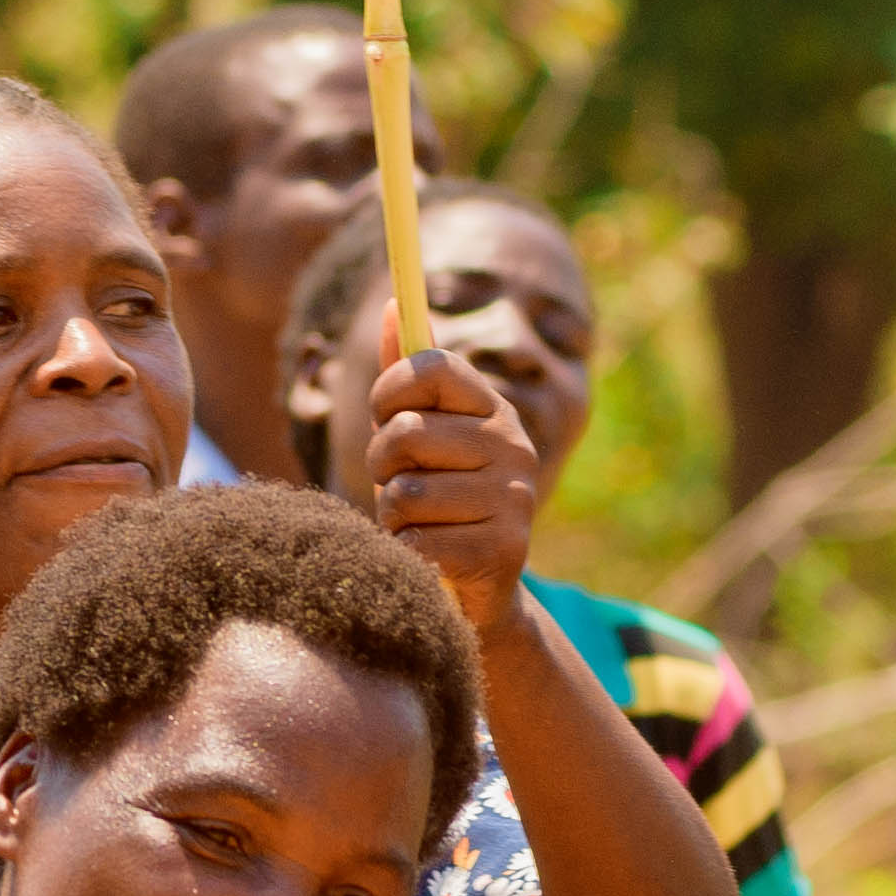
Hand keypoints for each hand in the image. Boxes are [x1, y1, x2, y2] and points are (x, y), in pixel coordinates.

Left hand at [360, 344, 549, 629]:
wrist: (476, 592)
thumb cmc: (435, 500)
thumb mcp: (418, 436)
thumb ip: (404, 377)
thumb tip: (391, 304)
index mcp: (493, 408)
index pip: (430, 366)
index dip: (390, 390)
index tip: (385, 415)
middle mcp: (513, 445)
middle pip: (406, 433)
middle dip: (381, 465)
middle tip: (398, 485)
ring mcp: (514, 497)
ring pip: (405, 492)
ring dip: (393, 517)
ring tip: (417, 525)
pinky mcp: (504, 548)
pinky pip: (417, 540)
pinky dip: (408, 553)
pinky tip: (431, 557)